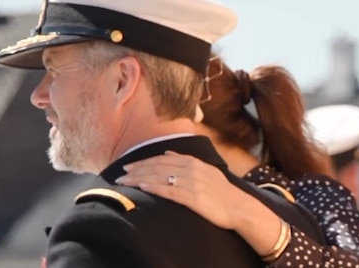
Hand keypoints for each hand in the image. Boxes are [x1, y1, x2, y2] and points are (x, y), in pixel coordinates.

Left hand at [116, 151, 247, 229]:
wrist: (238, 206)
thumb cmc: (221, 189)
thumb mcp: (205, 168)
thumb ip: (185, 159)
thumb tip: (167, 152)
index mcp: (192, 161)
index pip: (161, 159)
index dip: (143, 162)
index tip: (128, 165)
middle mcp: (190, 169)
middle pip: (157, 167)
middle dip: (136, 170)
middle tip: (120, 174)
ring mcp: (191, 183)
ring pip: (159, 177)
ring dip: (139, 179)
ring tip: (124, 182)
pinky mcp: (192, 198)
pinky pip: (169, 191)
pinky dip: (154, 188)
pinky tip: (142, 187)